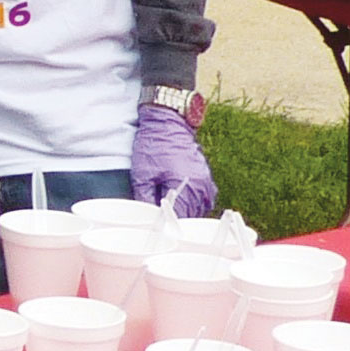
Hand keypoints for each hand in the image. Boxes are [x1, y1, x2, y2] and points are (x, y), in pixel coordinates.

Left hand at [130, 100, 215, 218]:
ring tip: (169, 213)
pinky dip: (194, 204)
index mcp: (186, 186)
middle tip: (161, 222)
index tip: (157, 229)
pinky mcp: (207, 178)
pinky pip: (204, 200)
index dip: (167, 225)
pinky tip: (181, 203)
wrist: (167, 122)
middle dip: (176, 221)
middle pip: (191, 216)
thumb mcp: (142, 174)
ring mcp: (206, 182)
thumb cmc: (153, 145)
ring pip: (199, 210)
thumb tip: (147, 218)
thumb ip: (145, 199)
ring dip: (186, 213)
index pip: (179, 217)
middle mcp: (201, 187)